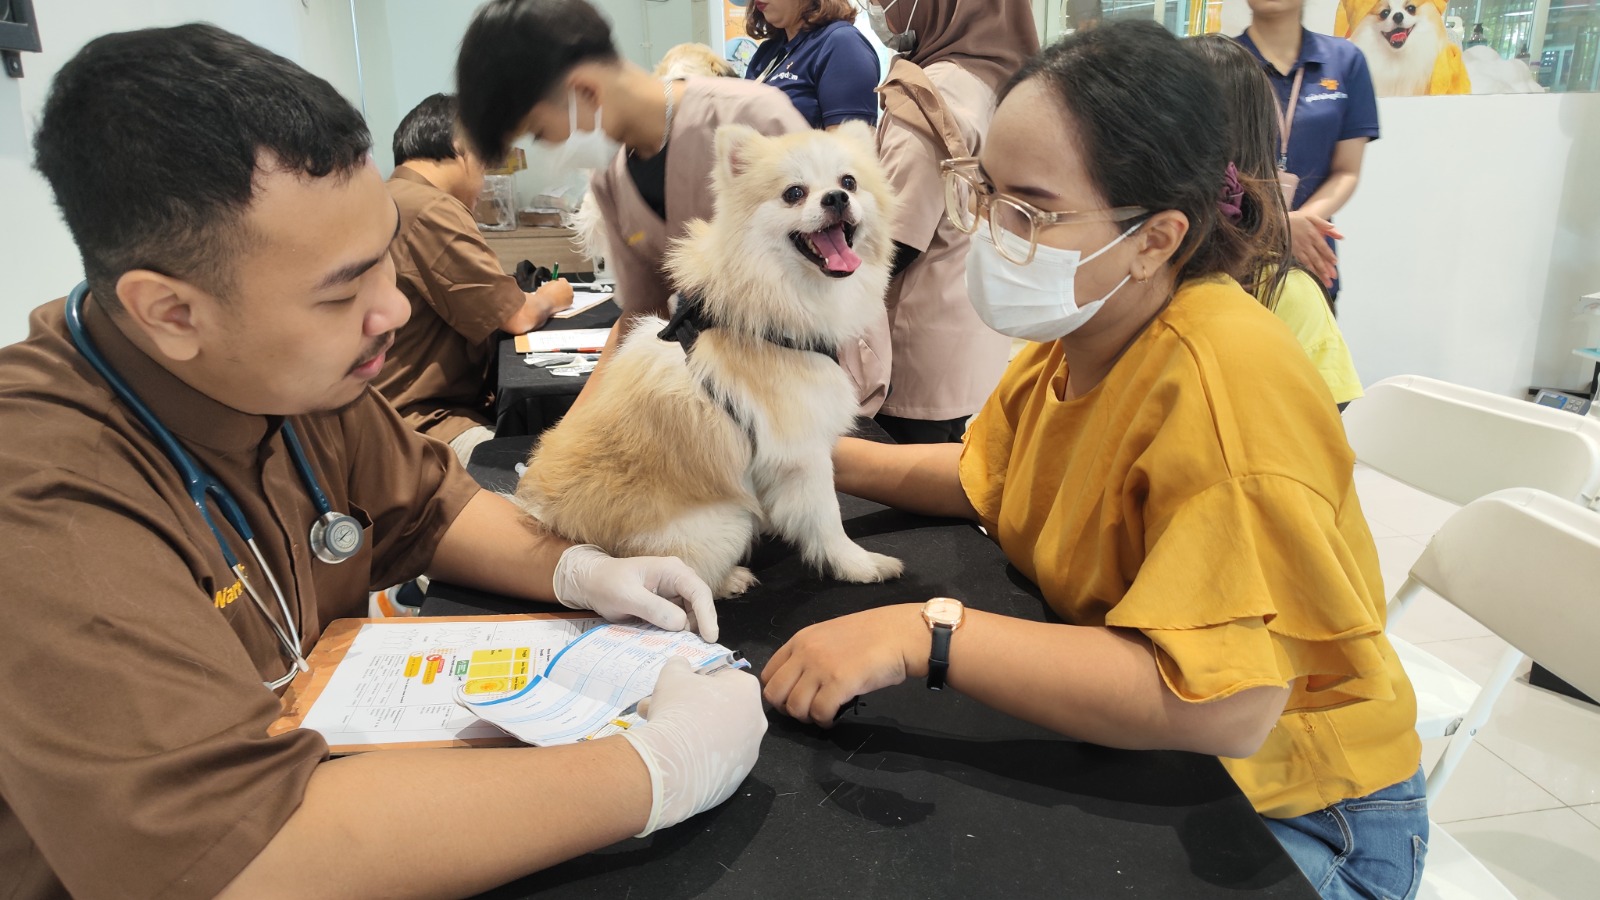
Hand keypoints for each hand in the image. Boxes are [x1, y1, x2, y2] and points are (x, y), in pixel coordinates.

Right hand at [538, 277, 573, 311]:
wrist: (545, 303)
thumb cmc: (544, 294)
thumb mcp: (547, 284)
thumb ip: (553, 283)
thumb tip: (553, 285)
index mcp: (563, 281)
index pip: (562, 280)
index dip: (558, 283)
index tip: (556, 286)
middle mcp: (569, 287)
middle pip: (566, 287)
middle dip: (562, 290)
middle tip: (556, 293)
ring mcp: (570, 295)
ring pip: (568, 295)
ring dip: (564, 296)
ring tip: (557, 299)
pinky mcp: (570, 302)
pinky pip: (568, 302)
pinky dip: (565, 302)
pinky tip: (559, 303)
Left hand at [552, 544, 719, 641]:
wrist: (592, 583)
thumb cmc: (607, 584)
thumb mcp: (627, 596)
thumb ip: (653, 607)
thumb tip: (680, 623)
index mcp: (672, 570)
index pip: (698, 591)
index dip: (707, 614)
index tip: (710, 636)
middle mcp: (677, 580)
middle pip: (699, 604)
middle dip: (701, 625)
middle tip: (700, 649)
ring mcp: (673, 593)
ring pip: (691, 615)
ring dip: (690, 631)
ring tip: (684, 648)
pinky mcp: (666, 606)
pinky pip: (679, 621)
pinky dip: (679, 633)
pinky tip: (674, 644)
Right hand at [617, 657, 765, 834]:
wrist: (673, 764)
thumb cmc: (678, 709)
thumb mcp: (672, 674)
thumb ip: (680, 665)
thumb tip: (681, 666)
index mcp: (747, 689)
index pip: (725, 677)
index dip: (699, 680)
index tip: (680, 689)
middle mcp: (756, 720)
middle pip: (721, 708)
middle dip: (692, 707)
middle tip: (662, 710)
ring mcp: (749, 752)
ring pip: (718, 735)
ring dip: (693, 731)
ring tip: (661, 735)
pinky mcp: (737, 779)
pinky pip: (716, 761)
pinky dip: (699, 757)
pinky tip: (675, 757)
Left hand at [760, 604, 925, 726]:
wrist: (901, 634)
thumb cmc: (872, 636)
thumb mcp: (830, 637)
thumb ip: (810, 654)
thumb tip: (798, 682)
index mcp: (800, 640)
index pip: (769, 673)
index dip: (778, 692)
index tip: (793, 699)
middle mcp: (804, 653)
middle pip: (775, 694)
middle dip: (788, 709)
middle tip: (807, 711)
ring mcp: (820, 667)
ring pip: (795, 707)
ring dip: (807, 717)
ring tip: (823, 713)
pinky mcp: (839, 683)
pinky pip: (819, 713)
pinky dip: (825, 721)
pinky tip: (834, 717)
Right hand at [1287, 211, 1342, 287]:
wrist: (1276, 222)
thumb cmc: (1293, 219)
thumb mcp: (1310, 216)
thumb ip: (1322, 223)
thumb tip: (1333, 227)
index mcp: (1312, 234)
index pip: (1323, 247)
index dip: (1329, 255)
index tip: (1335, 263)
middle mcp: (1306, 243)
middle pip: (1317, 257)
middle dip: (1325, 268)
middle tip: (1332, 278)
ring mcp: (1298, 249)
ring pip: (1310, 262)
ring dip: (1317, 272)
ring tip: (1324, 281)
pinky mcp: (1292, 252)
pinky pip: (1301, 262)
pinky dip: (1307, 270)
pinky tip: (1311, 275)